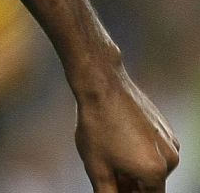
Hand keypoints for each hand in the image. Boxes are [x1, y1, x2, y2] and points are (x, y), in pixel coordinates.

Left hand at [74, 65, 179, 190]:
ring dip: (136, 168)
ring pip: (153, 166)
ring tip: (111, 157)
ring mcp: (169, 140)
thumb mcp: (97, 168)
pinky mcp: (165, 126)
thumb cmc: (97, 123)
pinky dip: (140, 151)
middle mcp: (169, 158)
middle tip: (111, 175)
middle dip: (132, 184)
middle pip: (152, 184)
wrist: (101, 84)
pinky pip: (155, 148)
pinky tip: (119, 142)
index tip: (116, 186)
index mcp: (155, 172)